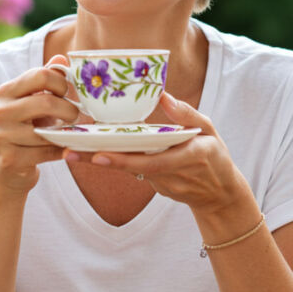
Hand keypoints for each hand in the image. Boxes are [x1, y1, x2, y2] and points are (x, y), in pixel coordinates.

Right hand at [0, 55, 81, 196]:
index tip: (70, 95)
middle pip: (45, 101)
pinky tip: (68, 150)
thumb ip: (46, 82)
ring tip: (72, 133)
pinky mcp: (9, 159)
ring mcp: (1, 136)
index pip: (41, 74)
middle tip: (77, 117)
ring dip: (66, 133)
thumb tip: (62, 58)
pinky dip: (62, 150)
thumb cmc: (24, 134)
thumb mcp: (32, 105)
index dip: (63, 84)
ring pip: (46, 130)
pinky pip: (46, 151)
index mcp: (5, 92)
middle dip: (69, 109)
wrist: (5, 174)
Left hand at [78, 92, 254, 215]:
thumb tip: (163, 96)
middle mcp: (172, 174)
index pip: (153, 161)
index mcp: (189, 156)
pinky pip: (135, 173)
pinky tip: (95, 153)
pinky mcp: (156, 188)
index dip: (126, 160)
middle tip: (71, 153)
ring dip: (104, 161)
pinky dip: (119, 163)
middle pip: (132, 167)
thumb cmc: (216, 156)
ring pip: (130, 170)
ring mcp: (163, 185)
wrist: (221, 196)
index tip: (99, 155)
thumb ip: (188, 114)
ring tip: (73, 150)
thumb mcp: (210, 130)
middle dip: (101, 160)